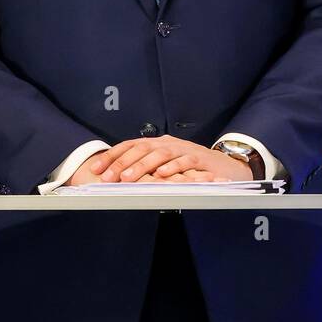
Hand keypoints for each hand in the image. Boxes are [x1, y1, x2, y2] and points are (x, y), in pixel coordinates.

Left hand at [76, 135, 252, 183]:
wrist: (226, 166)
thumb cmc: (192, 168)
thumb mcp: (166, 165)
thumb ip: (147, 168)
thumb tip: (116, 177)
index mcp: (158, 143)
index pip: (131, 145)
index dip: (113, 156)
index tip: (96, 170)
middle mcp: (169, 143)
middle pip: (142, 149)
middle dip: (123, 163)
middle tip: (107, 177)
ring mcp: (185, 150)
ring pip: (161, 154)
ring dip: (143, 165)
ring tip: (128, 177)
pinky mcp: (201, 160)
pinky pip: (185, 162)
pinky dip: (172, 168)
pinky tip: (161, 175)